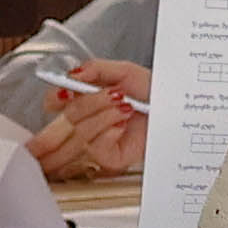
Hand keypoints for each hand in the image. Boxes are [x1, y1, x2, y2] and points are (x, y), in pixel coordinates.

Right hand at [33, 73, 147, 183]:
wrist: (175, 110)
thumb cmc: (153, 93)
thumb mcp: (124, 71)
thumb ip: (96, 68)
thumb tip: (74, 74)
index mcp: (84, 100)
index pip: (52, 103)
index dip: (57, 97)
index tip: (70, 89)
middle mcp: (86, 122)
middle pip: (65, 118)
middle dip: (88, 104)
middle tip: (112, 94)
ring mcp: (95, 142)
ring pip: (80, 131)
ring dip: (105, 114)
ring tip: (125, 106)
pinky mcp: (108, 158)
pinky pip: (96, 147)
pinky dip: (110, 130)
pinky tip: (123, 124)